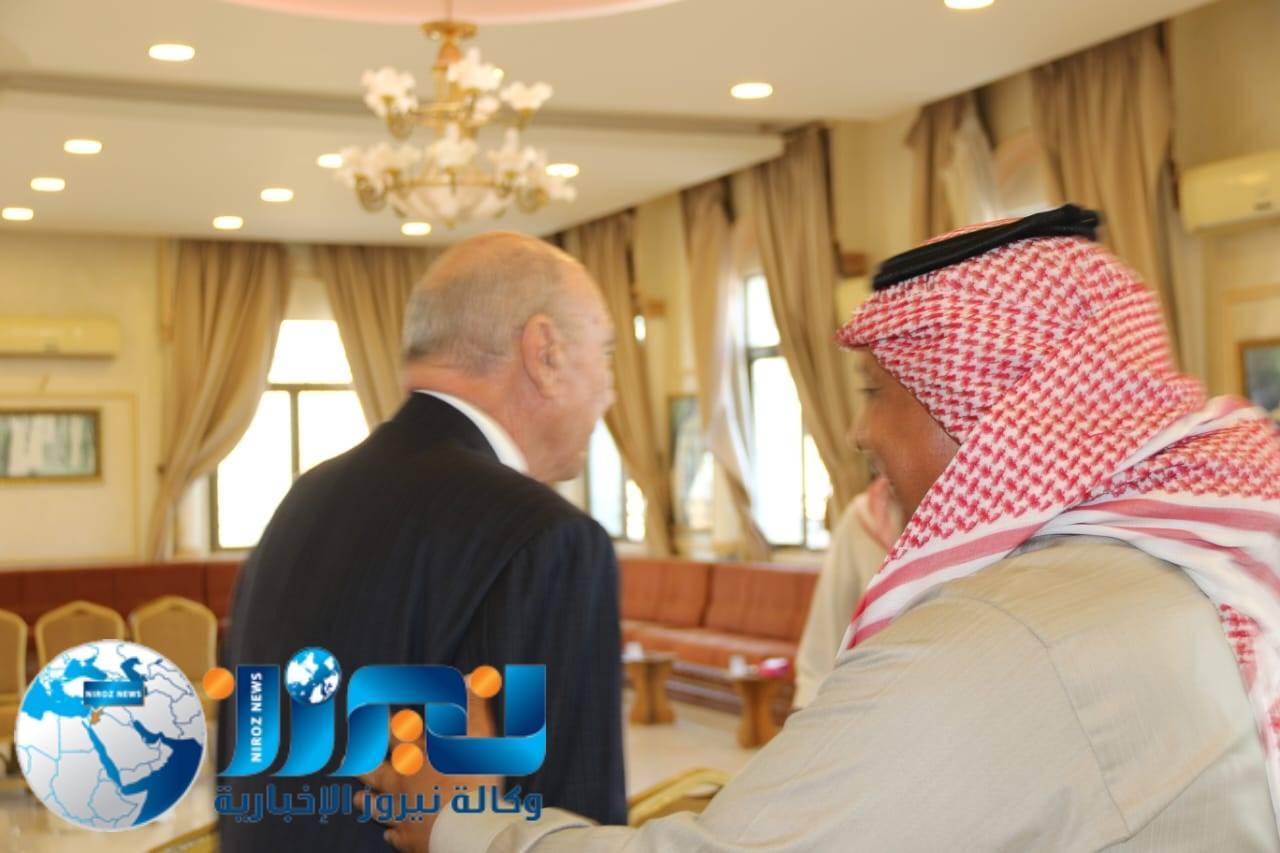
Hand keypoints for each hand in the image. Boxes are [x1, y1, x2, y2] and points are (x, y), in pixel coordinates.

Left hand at [357, 692, 498, 852]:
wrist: (465, 829)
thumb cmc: (471, 780)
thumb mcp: (479, 736)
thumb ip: (473, 705)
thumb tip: (471, 676)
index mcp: (417, 754)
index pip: (395, 733)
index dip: (382, 722)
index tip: (368, 713)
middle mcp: (403, 781)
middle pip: (374, 769)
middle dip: (362, 761)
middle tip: (349, 755)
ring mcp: (401, 811)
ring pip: (376, 805)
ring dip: (367, 800)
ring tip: (358, 798)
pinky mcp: (407, 838)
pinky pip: (393, 835)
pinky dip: (389, 832)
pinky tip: (386, 834)